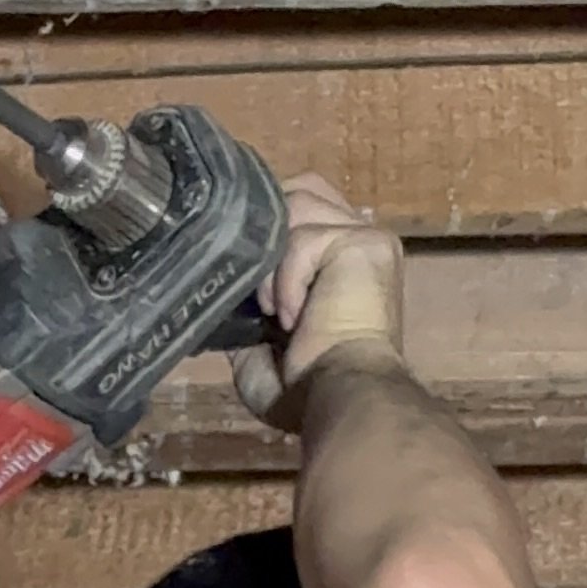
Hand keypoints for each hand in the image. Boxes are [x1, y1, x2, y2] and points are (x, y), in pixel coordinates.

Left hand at [235, 173, 406, 425]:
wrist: (339, 398)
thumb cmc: (308, 391)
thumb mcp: (260, 350)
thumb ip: (246, 313)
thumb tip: (220, 295)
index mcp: (341, 260)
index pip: (302, 206)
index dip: (267, 225)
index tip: (243, 266)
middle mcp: (359, 238)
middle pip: (301, 189)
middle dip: (267, 228)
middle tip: (254, 287)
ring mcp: (366, 237)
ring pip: (297, 206)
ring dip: (273, 262)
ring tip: (275, 312)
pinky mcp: (364, 242)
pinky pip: (303, 237)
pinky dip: (286, 282)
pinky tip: (293, 319)